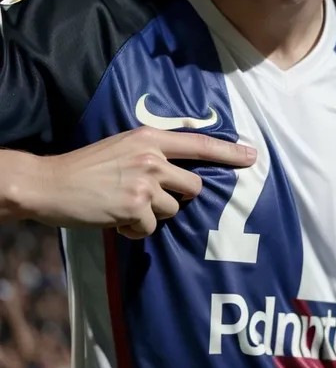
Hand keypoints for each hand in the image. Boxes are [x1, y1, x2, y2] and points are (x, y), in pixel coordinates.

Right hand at [35, 127, 256, 238]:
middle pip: (193, 187)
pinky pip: (149, 229)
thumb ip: (151, 155)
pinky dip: (133, 230)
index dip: (229, 151)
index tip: (252, 155)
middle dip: (177, 199)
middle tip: (147, 198)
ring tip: (121, 205)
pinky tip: (112, 218)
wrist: (50, 182)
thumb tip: (178, 177)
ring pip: (172, 211)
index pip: (199, 144)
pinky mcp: (135, 207)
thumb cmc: (85, 168)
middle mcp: (152, 157)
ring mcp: (145, 182)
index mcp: (149, 138)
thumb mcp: (122, 148)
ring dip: (150, 215)